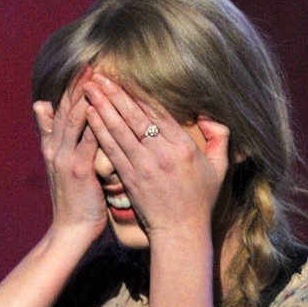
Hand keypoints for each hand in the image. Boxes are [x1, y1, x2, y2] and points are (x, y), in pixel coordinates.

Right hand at [34, 66, 107, 242]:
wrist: (71, 230)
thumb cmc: (75, 201)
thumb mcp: (64, 170)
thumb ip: (62, 144)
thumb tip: (53, 120)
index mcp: (53, 147)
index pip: (62, 110)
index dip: (71, 89)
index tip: (84, 69)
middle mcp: (56, 148)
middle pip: (67, 109)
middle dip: (79, 86)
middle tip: (91, 64)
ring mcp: (65, 158)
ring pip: (75, 120)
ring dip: (86, 96)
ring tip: (97, 76)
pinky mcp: (79, 169)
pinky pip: (89, 139)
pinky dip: (96, 122)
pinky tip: (106, 107)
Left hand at [81, 72, 229, 239]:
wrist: (180, 230)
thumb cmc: (201, 198)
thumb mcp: (219, 167)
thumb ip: (219, 137)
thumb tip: (207, 115)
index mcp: (183, 148)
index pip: (158, 113)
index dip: (139, 93)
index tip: (125, 76)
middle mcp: (161, 154)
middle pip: (134, 117)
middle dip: (114, 94)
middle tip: (97, 76)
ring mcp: (142, 166)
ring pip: (118, 131)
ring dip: (101, 108)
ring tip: (88, 89)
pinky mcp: (128, 178)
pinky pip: (111, 150)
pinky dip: (99, 131)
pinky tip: (89, 116)